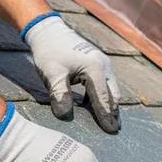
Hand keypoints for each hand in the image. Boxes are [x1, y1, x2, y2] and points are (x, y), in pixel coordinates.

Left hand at [25, 14, 120, 130]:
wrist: (48, 30)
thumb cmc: (49, 51)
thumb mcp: (52, 74)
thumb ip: (60, 95)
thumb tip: (66, 115)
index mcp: (95, 69)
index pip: (103, 99)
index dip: (106, 116)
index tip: (111, 131)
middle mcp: (104, 66)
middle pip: (113, 95)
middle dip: (113, 112)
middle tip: (113, 129)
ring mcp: (103, 63)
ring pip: (111, 89)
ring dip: (109, 104)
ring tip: (106, 120)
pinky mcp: (99, 63)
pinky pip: (106, 83)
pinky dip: (103, 96)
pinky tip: (94, 105)